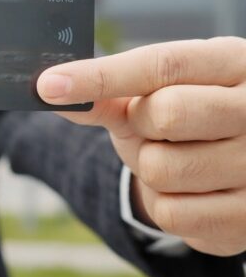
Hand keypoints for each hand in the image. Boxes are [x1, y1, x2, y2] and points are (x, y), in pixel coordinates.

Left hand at [36, 37, 245, 256]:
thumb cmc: (187, 117)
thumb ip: (105, 93)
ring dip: (150, 169)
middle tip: (155, 128)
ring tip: (177, 158)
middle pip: (168, 114)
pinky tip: (189, 191)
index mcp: (235, 62)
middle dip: (143, 125)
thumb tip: (50, 88)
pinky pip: (173, 214)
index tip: (48, 85)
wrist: (234, 163)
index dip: (100, 75)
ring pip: (163, 169)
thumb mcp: (151, 97)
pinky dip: (163, 205)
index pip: (162, 64)